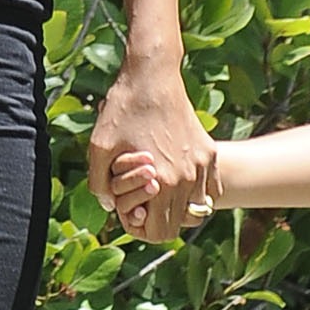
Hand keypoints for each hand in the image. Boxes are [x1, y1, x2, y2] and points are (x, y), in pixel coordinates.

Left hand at [88, 62, 214, 240]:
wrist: (152, 76)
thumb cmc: (123, 110)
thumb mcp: (99, 147)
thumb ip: (100, 184)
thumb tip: (111, 207)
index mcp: (164, 182)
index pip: (160, 233)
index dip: (141, 229)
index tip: (131, 211)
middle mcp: (189, 178)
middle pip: (179, 225)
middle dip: (158, 220)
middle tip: (141, 201)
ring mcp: (203, 165)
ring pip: (197, 209)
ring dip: (177, 207)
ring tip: (158, 189)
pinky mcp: (209, 152)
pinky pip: (211, 189)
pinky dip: (196, 193)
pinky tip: (177, 179)